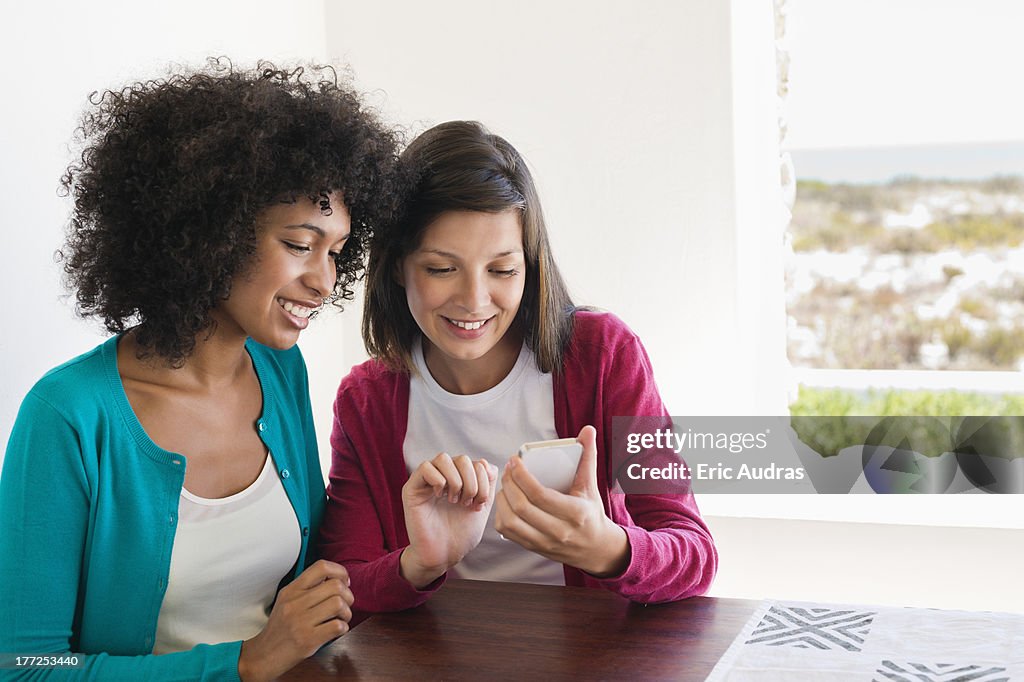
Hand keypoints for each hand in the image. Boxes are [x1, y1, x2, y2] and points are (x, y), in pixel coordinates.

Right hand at [238, 560, 352, 681]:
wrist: (263, 655)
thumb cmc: (280, 629)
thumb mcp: (286, 601)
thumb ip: (308, 588)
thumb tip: (339, 580)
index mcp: (291, 590)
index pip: (321, 567)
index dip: (340, 572)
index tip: (343, 582)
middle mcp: (295, 603)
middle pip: (336, 586)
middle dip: (348, 596)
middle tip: (345, 605)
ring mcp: (301, 621)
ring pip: (338, 604)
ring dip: (347, 613)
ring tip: (341, 619)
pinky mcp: (308, 639)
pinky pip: (337, 626)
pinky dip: (343, 628)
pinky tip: (336, 631)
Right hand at [400, 453, 497, 588]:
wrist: (443, 555)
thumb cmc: (460, 534)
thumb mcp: (482, 507)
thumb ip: (488, 484)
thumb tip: (487, 463)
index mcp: (461, 479)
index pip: (476, 463)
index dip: (483, 480)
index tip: (479, 503)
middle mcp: (444, 476)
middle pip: (462, 459)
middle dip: (471, 481)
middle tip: (467, 503)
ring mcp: (427, 481)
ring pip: (443, 458)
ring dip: (456, 480)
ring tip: (455, 501)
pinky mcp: (412, 488)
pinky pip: (425, 467)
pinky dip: (438, 480)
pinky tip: (440, 497)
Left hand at [494, 425, 629, 577]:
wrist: (596, 548)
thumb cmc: (591, 512)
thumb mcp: (591, 485)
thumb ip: (588, 456)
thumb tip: (588, 430)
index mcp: (575, 513)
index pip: (540, 495)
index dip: (521, 476)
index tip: (514, 461)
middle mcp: (559, 531)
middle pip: (522, 508)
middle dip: (509, 484)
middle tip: (508, 470)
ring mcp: (545, 543)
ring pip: (511, 522)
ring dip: (502, 500)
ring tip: (505, 485)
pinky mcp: (535, 548)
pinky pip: (509, 533)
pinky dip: (502, 515)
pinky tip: (506, 502)